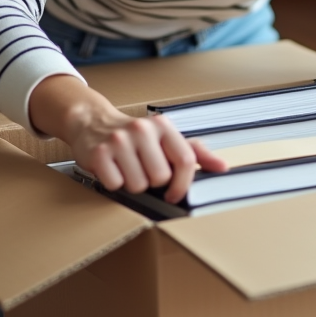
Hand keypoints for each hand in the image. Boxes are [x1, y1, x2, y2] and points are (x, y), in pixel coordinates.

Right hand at [29, 74, 226, 201]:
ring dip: (133, 184)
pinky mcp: (99, 153)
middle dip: (152, 182)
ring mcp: (119, 140)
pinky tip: (113, 169)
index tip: (174, 194)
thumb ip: (196, 152)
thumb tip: (222, 167)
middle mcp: (142, 130)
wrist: (93, 122)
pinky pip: (115, 185)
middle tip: (143, 170)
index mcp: (164, 126)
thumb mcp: (167, 138)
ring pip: (138, 185)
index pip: (186, 161)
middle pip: (160, 178)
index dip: (182, 184)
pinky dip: (114, 183)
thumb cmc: (135, 136)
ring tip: (127, 168)